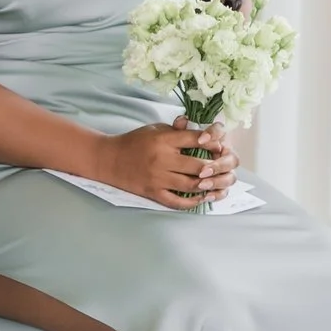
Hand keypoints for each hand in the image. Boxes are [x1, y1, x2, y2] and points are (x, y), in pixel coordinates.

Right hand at [97, 116, 237, 209]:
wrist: (109, 159)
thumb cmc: (134, 142)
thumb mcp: (154, 129)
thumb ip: (178, 129)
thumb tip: (202, 128)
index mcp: (164, 139)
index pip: (196, 140)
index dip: (213, 143)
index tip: (220, 146)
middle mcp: (162, 159)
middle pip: (199, 165)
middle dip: (215, 167)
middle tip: (222, 168)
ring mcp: (158, 178)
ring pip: (192, 185)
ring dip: (208, 185)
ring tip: (216, 183)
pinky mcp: (153, 192)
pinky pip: (177, 201)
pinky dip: (192, 202)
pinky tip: (201, 197)